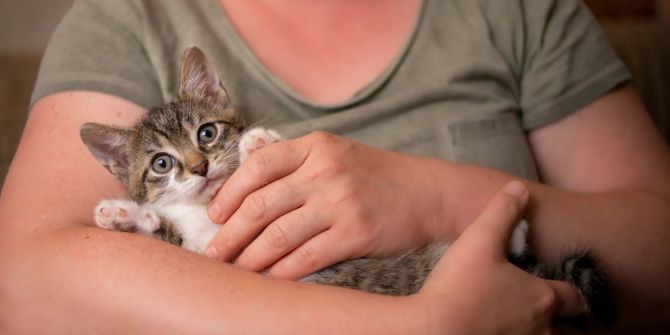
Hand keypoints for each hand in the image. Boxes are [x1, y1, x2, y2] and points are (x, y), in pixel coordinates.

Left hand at [206, 132, 443, 278]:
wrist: (428, 194)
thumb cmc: (376, 177)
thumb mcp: (336, 155)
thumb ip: (295, 165)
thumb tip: (246, 192)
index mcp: (316, 146)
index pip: (258, 165)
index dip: (229, 193)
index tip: (215, 215)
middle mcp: (325, 171)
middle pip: (261, 204)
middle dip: (230, 233)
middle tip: (213, 253)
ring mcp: (340, 202)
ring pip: (278, 235)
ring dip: (249, 258)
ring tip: (234, 271)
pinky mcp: (355, 233)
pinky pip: (306, 258)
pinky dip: (282, 273)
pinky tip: (269, 281)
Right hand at [413, 181, 586, 334]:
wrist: (433, 329)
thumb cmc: (460, 287)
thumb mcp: (480, 239)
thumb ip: (502, 211)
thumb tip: (519, 188)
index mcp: (540, 297)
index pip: (573, 298)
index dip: (574, 294)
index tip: (572, 294)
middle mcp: (539, 329)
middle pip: (567, 330)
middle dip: (564, 323)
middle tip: (555, 316)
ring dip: (542, 333)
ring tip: (526, 326)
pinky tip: (499, 333)